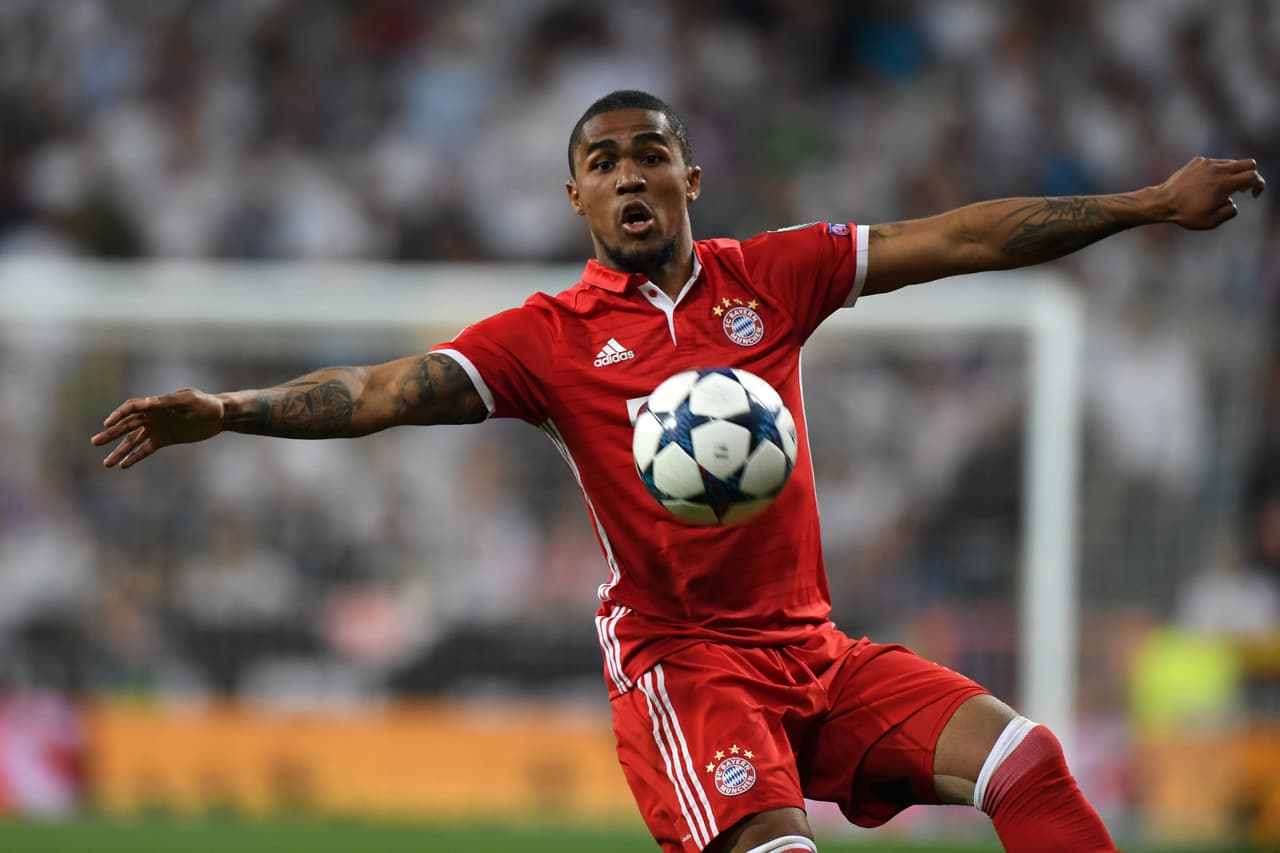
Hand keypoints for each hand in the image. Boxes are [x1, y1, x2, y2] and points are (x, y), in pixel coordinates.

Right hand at [91, 389, 224, 467]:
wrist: (219, 415)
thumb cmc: (205, 404)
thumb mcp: (188, 400)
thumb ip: (169, 402)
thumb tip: (149, 402)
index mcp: (156, 404)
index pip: (131, 408)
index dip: (118, 415)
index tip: (107, 424)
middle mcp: (152, 416)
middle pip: (126, 426)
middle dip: (110, 435)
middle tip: (94, 443)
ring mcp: (157, 428)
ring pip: (133, 441)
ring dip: (120, 451)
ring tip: (106, 463)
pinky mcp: (164, 439)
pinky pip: (146, 449)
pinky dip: (135, 457)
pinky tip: (124, 465)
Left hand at [1157, 156, 1264, 229]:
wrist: (1162, 202)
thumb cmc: (1186, 214)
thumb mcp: (1212, 221)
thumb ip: (1230, 211)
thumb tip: (1232, 202)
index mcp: (1225, 183)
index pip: (1253, 176)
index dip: (1259, 185)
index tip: (1253, 195)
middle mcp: (1218, 169)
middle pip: (1248, 163)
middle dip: (1251, 175)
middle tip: (1241, 189)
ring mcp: (1207, 163)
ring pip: (1231, 163)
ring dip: (1233, 174)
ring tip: (1222, 190)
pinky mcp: (1197, 161)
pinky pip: (1215, 163)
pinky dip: (1217, 172)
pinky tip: (1206, 185)